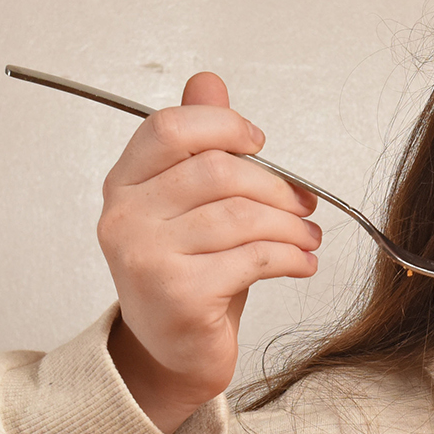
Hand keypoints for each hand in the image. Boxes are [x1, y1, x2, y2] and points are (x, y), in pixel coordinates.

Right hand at [99, 72, 319, 433]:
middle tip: (305, 204)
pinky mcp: (176, 295)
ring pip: (239, 216)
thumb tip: (208, 82)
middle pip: (215, 171)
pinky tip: (302, 263)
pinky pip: (250, 259)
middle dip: (275, 186)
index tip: (261, 145)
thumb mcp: (192, 206)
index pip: (169, 128)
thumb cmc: (188, 274)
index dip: (223, 127)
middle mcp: (124, 217)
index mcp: (124, 183)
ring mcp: (145, 258)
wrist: (172, 352)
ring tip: (309, 238)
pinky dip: (289, 258)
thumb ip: (199, 145)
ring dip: (289, 226)